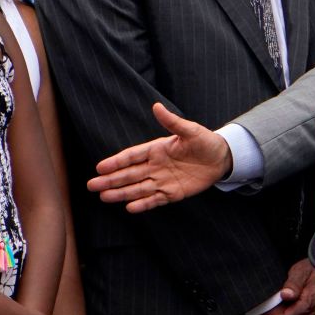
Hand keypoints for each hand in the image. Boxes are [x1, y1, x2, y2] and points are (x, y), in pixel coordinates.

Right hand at [87, 102, 232, 212]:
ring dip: (121, 193)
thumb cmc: (205, 141)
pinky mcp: (172, 194)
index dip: (116, 161)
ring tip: (104, 197)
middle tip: (92, 185)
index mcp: (156, 150)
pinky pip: (154, 200)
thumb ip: (172, 121)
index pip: (132, 156)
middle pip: (129, 174)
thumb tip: (156, 106)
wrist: (221, 158)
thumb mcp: (190, 130)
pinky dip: (143, 204)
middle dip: (111, 179)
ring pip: (138, 188)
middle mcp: (155, 166)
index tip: (100, 166)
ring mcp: (162, 181)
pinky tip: (129, 208)